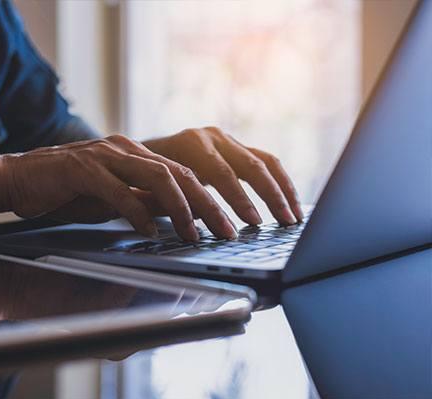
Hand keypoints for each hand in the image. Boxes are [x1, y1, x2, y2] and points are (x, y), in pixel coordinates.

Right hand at [1, 135, 235, 240]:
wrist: (16, 178)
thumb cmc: (65, 190)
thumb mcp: (112, 197)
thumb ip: (142, 200)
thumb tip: (176, 215)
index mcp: (134, 153)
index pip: (184, 173)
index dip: (210, 200)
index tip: (228, 224)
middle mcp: (124, 149)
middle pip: (180, 173)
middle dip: (208, 205)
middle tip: (228, 231)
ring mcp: (103, 156)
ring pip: (157, 176)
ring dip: (181, 207)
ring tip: (195, 233)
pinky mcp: (81, 169)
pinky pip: (118, 190)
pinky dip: (137, 211)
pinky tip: (150, 230)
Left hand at [144, 127, 302, 225]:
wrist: (140, 154)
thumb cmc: (142, 177)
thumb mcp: (150, 188)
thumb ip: (172, 201)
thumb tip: (200, 220)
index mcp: (189, 144)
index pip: (221, 173)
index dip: (238, 200)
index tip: (252, 224)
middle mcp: (212, 137)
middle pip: (250, 164)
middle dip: (270, 196)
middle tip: (284, 223)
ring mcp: (227, 140)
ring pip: (265, 162)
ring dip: (283, 190)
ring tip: (295, 218)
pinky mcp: (237, 149)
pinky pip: (267, 163)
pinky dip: (281, 184)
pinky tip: (291, 205)